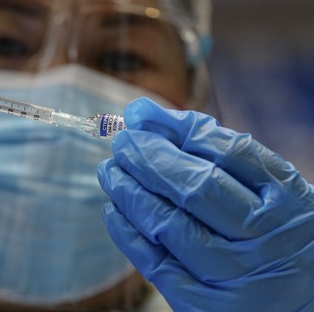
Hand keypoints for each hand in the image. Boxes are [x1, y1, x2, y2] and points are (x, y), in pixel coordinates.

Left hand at [98, 97, 313, 310]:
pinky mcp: (204, 304)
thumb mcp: (265, 188)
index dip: (177, 129)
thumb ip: (213, 148)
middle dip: (148, 157)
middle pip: (196, 186)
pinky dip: (126, 230)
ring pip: (168, 224)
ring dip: (128, 191)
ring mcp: (235, 275)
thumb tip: (142, 113)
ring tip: (110, 170)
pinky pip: (154, 262)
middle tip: (122, 142)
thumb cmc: (272, 231)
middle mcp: (265, 238)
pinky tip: (113, 207)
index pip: (229, 151)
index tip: (140, 115)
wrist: (303, 302)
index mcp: (288, 200)